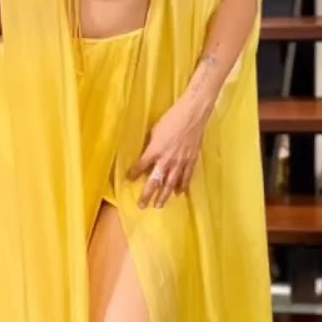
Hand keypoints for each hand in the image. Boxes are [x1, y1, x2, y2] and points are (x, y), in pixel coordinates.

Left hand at [129, 93, 211, 208]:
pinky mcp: (191, 161)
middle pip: (155, 182)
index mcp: (155, 151)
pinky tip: (179, 194)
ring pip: (171, 184)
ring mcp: (180, 163)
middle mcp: (166, 160)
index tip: (128, 180)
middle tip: (142, 206)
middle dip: (147, 195)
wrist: (192, 115)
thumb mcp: (155, 130)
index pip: (140, 167)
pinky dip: (182, 187)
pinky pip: (186, 178)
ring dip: (164, 197)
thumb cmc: (171, 119)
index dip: (133, 174)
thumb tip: (147, 153)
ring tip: (159, 206)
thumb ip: (151, 145)